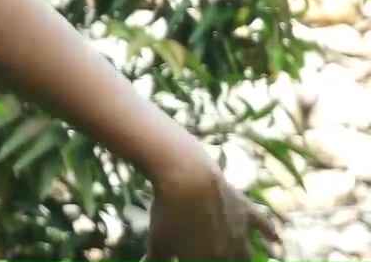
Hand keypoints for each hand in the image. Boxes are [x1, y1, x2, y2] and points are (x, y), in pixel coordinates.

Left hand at [146, 158, 279, 261]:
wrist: (188, 179)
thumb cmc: (169, 212)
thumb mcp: (158, 241)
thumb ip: (156, 260)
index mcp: (206, 261)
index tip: (187, 258)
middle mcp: (228, 251)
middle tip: (217, 259)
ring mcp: (240, 231)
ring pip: (247, 254)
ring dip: (245, 260)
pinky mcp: (244, 209)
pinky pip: (262, 223)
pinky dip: (270, 231)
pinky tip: (277, 239)